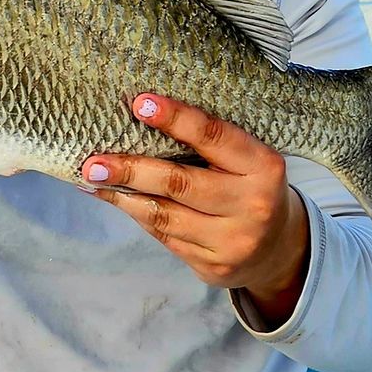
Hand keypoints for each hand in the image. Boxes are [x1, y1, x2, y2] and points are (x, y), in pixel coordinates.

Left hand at [81, 93, 311, 328]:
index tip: (139, 103)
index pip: (214, 137)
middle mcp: (251, 205)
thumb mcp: (249, 160)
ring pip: (164, 215)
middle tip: (93, 162)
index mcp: (264, 167)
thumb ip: (211, 145)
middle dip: (131, 169)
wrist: (278, 249)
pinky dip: (137, 215)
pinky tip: (117, 200)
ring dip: (122, 196)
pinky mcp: (213, 267)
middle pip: (179, 183)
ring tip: (93, 180)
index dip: (175, 118)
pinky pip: (165, 237)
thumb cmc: (252, 188)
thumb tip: (143, 116)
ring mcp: (232, 242)